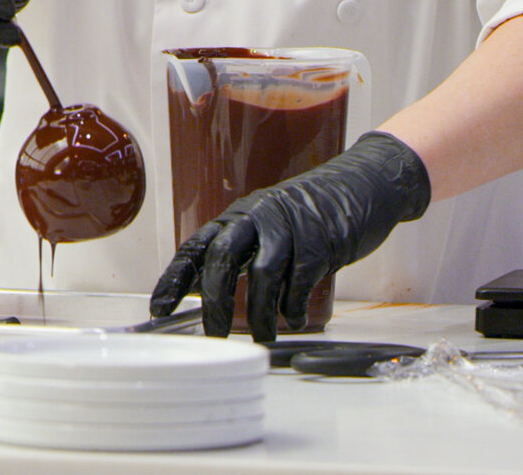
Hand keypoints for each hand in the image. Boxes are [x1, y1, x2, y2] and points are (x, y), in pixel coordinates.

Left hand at [149, 132, 430, 340]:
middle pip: (222, 258)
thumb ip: (239, 253)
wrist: (364, 184)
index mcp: (238, 215)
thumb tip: (201, 289)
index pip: (196, 246)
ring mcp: (290, 227)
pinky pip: (299, 282)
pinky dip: (292, 307)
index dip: (174, 278)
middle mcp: (258, 217)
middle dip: (213, 301)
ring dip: (258, 313)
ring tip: (263, 338)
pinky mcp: (321, 242)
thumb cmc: (310, 213)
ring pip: (261, 274)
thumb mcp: (267, 226)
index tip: (157, 308)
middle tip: (213, 335)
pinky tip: (292, 321)